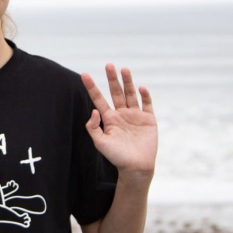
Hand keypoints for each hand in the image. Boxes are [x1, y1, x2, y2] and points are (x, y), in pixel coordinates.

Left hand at [81, 64, 156, 180]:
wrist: (136, 168)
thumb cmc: (116, 157)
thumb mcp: (100, 143)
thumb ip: (93, 127)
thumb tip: (94, 110)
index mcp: (109, 118)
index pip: (99, 99)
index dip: (92, 87)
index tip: (84, 74)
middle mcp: (121, 114)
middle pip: (116, 92)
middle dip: (112, 79)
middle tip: (108, 65)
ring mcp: (135, 116)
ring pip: (131, 95)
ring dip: (127, 82)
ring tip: (124, 69)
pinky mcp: (148, 120)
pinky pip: (147, 104)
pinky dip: (145, 96)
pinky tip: (141, 88)